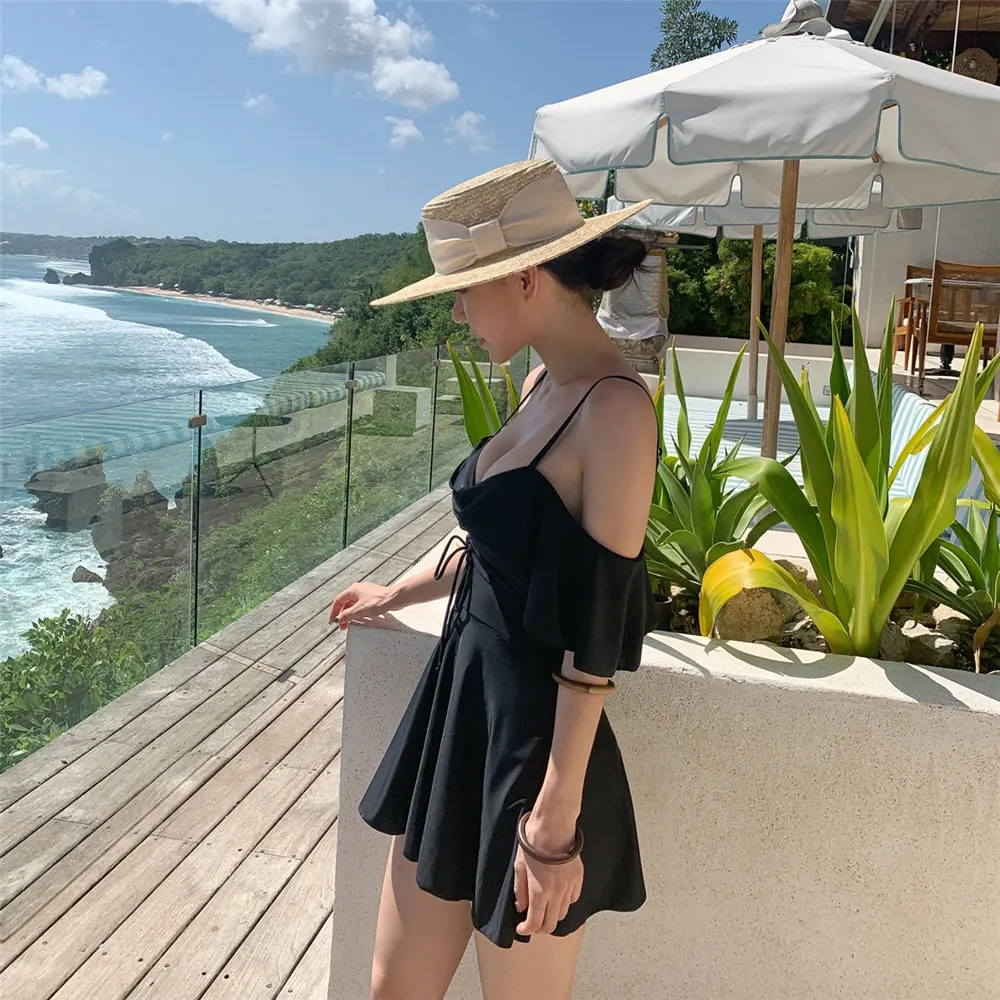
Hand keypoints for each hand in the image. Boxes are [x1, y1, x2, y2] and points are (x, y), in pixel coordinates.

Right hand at [329, 581, 394, 629]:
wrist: (394, 598)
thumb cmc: (378, 601)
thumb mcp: (358, 611)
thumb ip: (346, 615)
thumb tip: (339, 618)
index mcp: (353, 590)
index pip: (338, 600)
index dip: (334, 611)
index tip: (332, 621)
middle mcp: (359, 589)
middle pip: (346, 603)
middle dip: (343, 614)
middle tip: (342, 625)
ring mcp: (367, 593)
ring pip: (354, 604)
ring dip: (351, 614)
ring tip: (350, 623)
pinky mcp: (374, 597)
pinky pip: (362, 605)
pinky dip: (358, 612)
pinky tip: (361, 618)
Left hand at [512, 817, 583, 936]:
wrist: (553, 826)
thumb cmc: (533, 843)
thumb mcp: (519, 867)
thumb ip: (520, 890)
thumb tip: (521, 907)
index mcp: (539, 892)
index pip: (534, 923)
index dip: (526, 929)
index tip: (521, 928)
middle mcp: (556, 894)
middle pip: (550, 924)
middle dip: (540, 928)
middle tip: (533, 923)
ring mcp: (569, 887)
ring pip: (562, 913)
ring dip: (552, 916)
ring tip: (545, 909)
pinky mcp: (578, 878)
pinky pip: (573, 899)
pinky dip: (565, 903)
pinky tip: (558, 896)